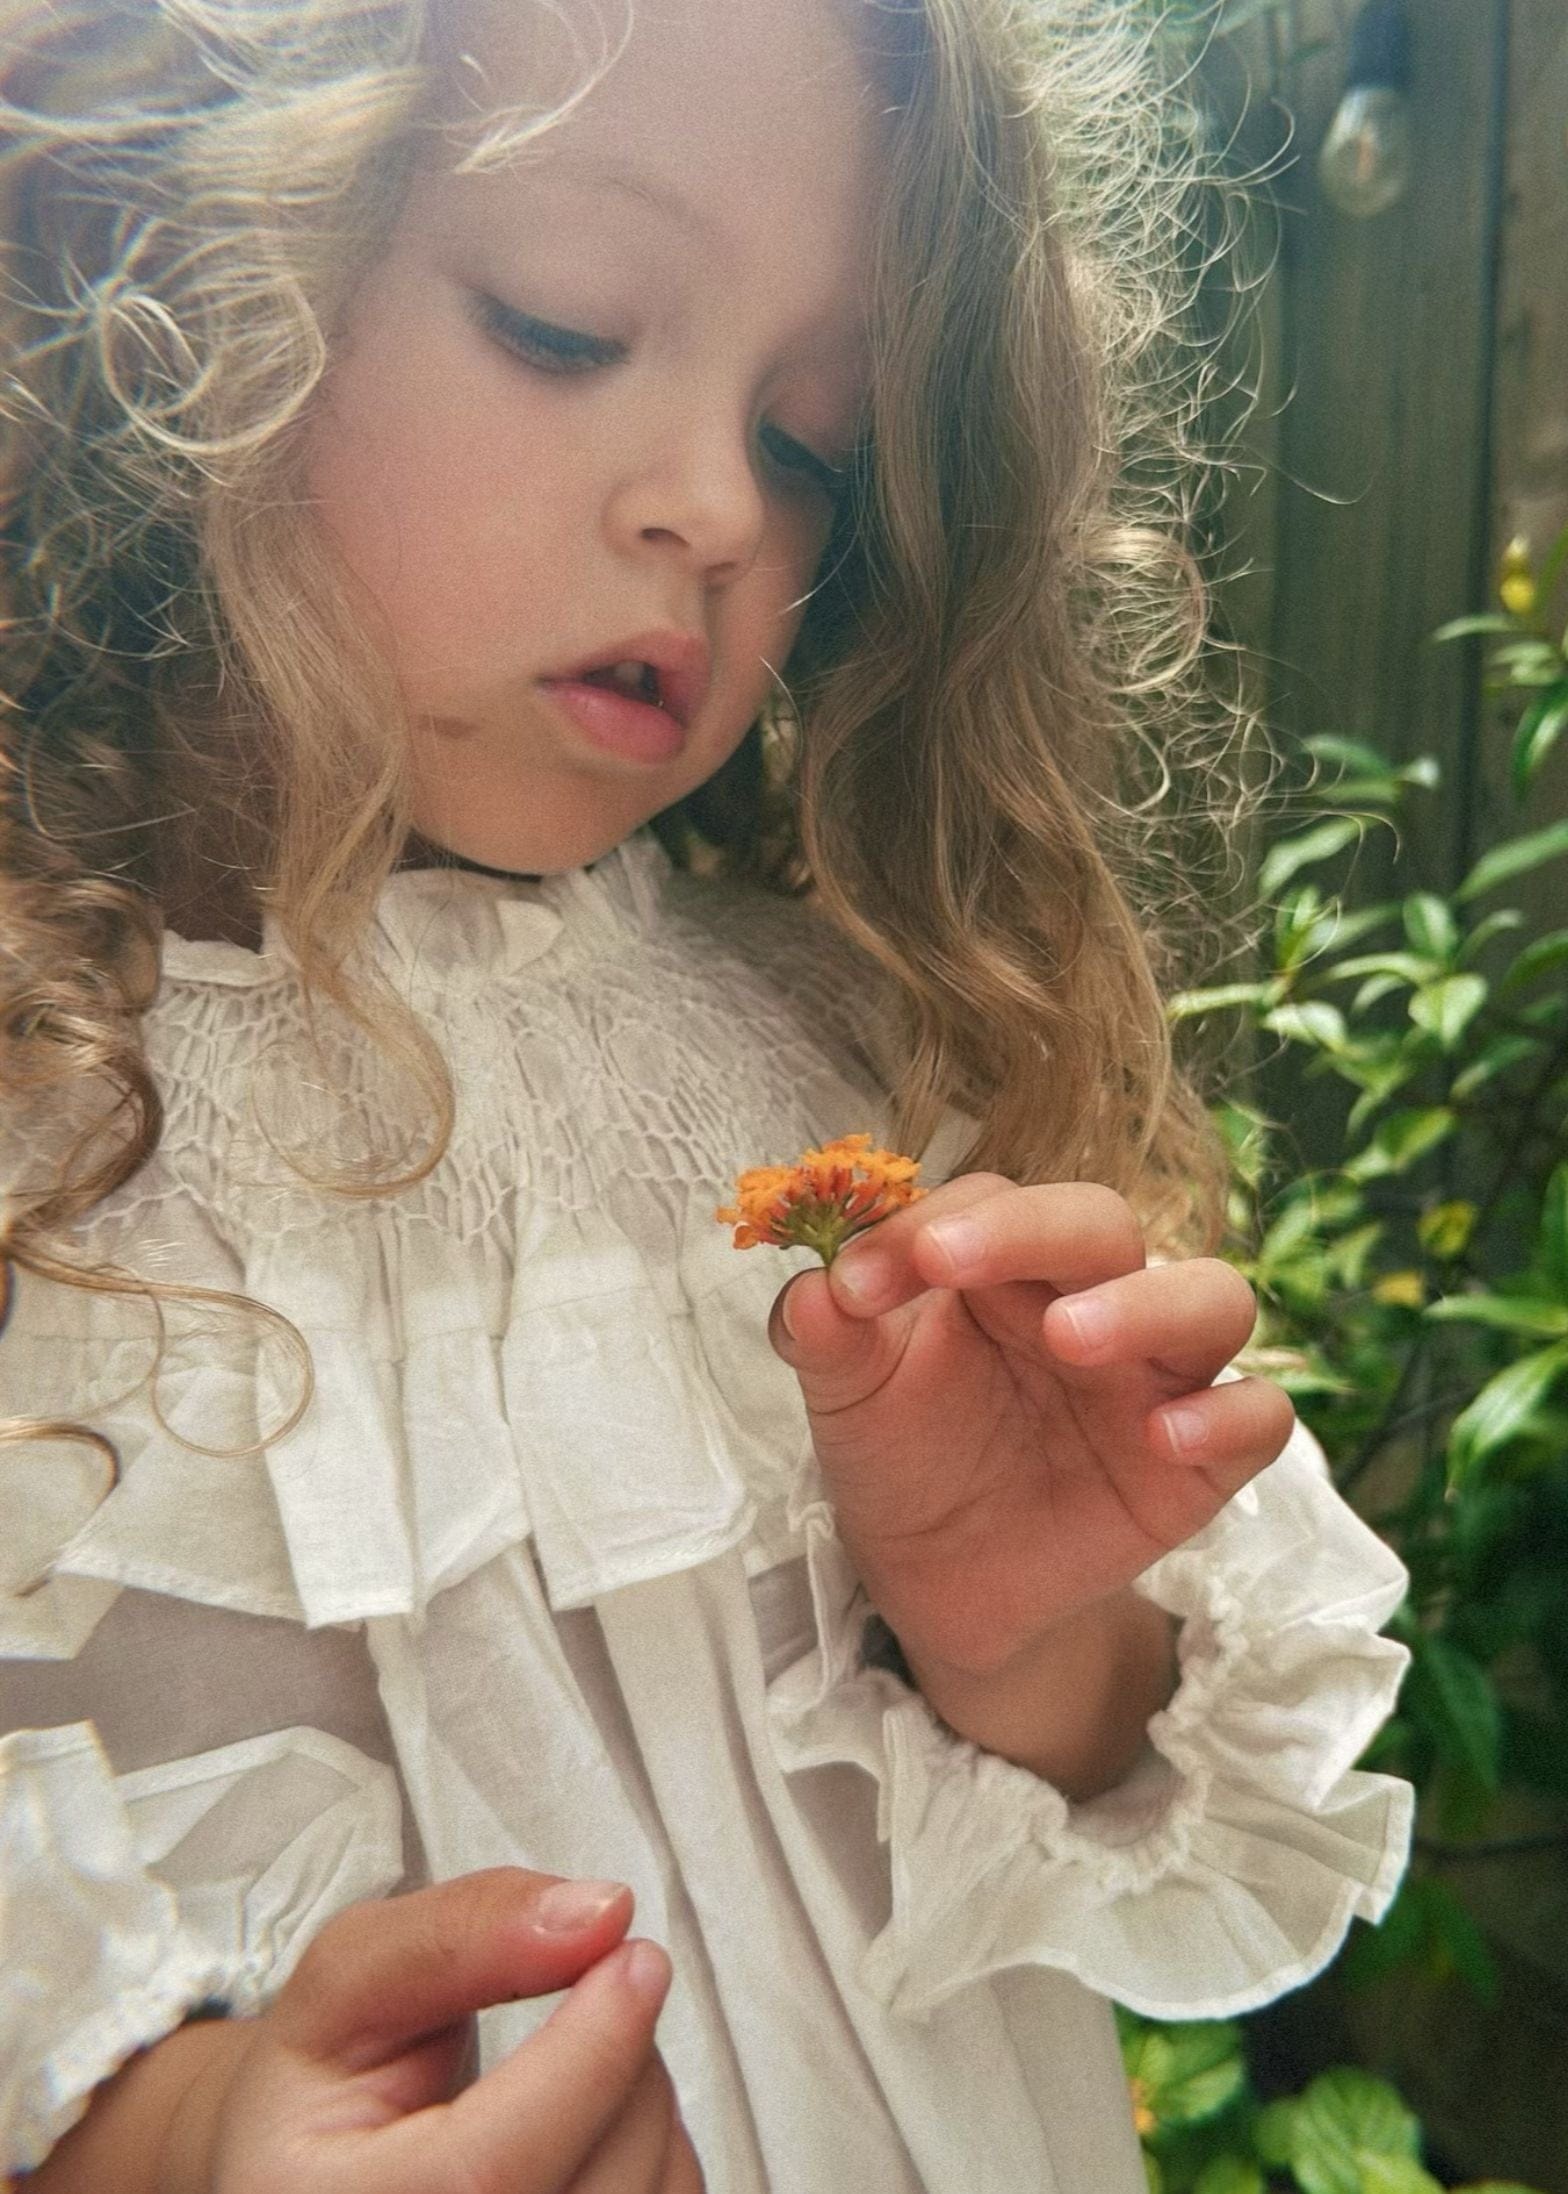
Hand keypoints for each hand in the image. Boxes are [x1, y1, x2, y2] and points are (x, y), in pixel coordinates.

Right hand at [167, 1869, 702, 2193]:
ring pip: (651, 2191)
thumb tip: (598, 1914)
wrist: (317, 2168)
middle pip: (595, 2181)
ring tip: (565, 2062)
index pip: (491, 2174)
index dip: (587, 2060)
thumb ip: (460, 1932)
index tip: (633, 1956)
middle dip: (621, 2053)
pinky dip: (655, 2143)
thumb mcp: (348, 1980)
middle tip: (581, 1988)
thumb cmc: (330, 2080)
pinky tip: (587, 2121)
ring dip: (643, 2095)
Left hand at [768, 1176, 1294, 1680]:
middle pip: (1102, 1223)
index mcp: (1005, 1263)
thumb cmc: (903, 1450)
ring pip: (1212, 1297)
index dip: (924, 1224)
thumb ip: (826, 1334)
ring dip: (1147, 1303)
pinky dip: (1227, 1416)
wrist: (936, 1578)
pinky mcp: (1202, 1460)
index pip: (990, 1203)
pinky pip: (1258, 1417)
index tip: (855, 1280)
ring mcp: (1156, 1374)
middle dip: (1029, 1230)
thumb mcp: (848, 1393)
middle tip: (948, 1261)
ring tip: (1069, 1337)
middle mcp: (1093, 1296)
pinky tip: (1163, 1439)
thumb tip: (810, 1290)